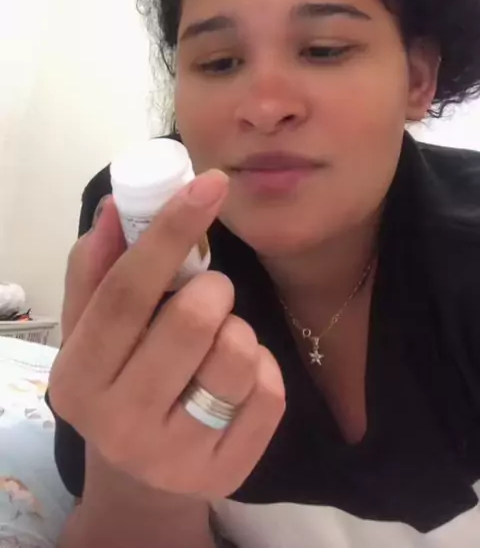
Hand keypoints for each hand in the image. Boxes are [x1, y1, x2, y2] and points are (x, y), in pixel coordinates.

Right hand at [49, 171, 285, 499]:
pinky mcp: (229, 473)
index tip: (211, 183)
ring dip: (238, 327)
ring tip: (219, 337)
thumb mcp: (92, 327)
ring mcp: (176, 456)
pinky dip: (262, 365)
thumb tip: (118, 207)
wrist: (141, 474)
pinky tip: (237, 375)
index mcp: (78, 377)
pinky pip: (270, 391)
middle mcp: (121, 425)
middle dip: (213, 287)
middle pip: (190, 321)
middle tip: (209, 290)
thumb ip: (98, 267)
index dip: (170, 231)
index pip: (126, 292)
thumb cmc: (117, 377)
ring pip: (236, 353)